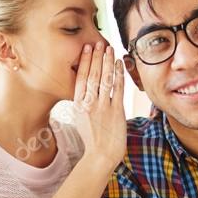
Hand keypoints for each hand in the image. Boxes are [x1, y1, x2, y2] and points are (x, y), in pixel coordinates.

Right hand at [73, 42, 125, 172]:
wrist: (101, 155)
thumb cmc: (92, 138)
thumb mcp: (80, 118)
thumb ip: (82, 102)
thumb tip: (84, 88)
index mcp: (79, 105)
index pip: (81, 78)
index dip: (84, 61)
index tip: (87, 49)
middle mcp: (90, 104)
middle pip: (93, 75)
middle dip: (96, 57)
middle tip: (98, 42)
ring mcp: (103, 107)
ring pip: (105, 78)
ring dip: (107, 61)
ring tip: (108, 48)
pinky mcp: (117, 111)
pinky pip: (117, 88)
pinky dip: (118, 74)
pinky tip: (119, 63)